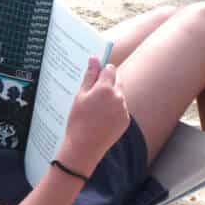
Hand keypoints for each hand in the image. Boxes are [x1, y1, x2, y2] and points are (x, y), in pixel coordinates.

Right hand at [57, 57, 129, 175]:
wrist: (85, 146)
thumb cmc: (78, 120)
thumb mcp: (80, 96)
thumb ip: (89, 76)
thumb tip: (94, 58)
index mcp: (105, 88)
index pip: (110, 69)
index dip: (102, 71)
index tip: (95, 76)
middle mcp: (118, 97)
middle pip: (117, 81)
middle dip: (107, 83)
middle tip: (93, 95)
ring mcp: (123, 109)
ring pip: (119, 95)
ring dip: (110, 97)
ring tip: (96, 110)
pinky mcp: (125, 119)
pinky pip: (121, 108)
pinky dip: (113, 109)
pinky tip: (101, 119)